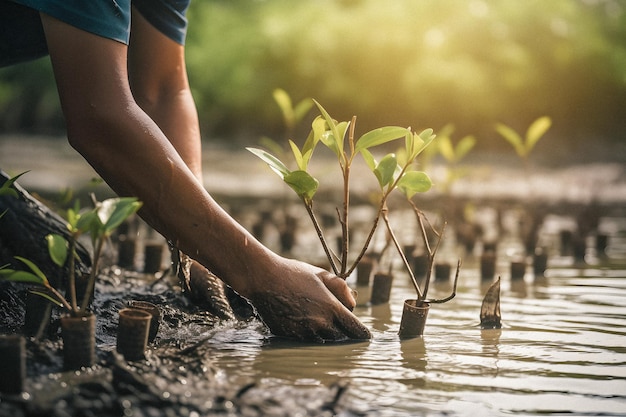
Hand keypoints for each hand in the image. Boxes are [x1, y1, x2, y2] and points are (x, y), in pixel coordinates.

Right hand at [246, 258, 370, 341]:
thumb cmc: (293, 273)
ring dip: (325, 335)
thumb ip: (341, 288)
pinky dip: (309, 335)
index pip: (355, 329)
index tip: (365, 335)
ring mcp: (304, 332)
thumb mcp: (321, 274)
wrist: (263, 279)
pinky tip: (303, 321)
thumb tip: (352, 304)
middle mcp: (320, 324)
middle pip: (340, 338)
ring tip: (321, 322)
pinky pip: (305, 341)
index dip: (362, 333)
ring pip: (323, 341)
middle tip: (341, 326)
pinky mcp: (290, 336)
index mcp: (332, 308)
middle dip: (342, 333)